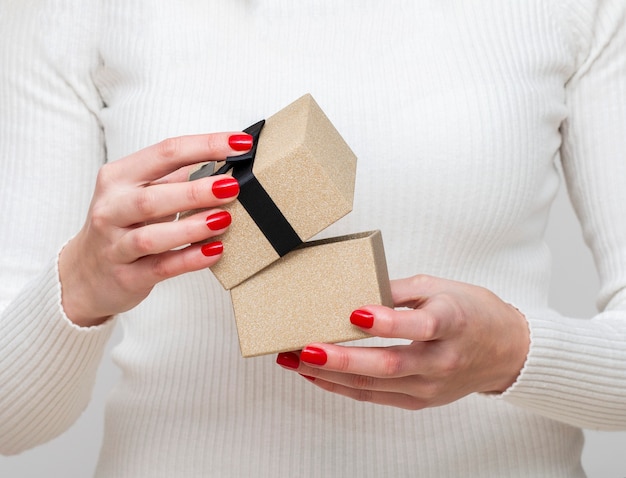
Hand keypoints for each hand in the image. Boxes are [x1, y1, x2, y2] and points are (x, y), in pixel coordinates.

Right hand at [59, 132, 252, 326]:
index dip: (206, 145)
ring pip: (151, 236)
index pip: (165, 153)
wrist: (84, 275)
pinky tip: (214, 251)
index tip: (240, 144)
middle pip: (153, 196)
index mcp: (118, 178)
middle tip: (232, 187)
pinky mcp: (126, 276)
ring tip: (224, 219)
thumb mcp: (139, 193)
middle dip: (196, 191)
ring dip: (191, 226)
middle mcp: (111, 209)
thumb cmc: (121, 226)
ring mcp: (115, 246)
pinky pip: (160, 268)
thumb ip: (176, 178)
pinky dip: (189, 259)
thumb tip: (224, 160)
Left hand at [276, 274, 529, 409]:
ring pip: (375, 385)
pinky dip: (343, 387)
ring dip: (331, 375)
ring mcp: (431, 386)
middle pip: (388, 364)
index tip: (354, 311)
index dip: (386, 321)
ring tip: (295, 361)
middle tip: (304, 348)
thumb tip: (356, 288)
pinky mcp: (420, 400)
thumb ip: (399, 290)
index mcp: (452, 323)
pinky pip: (376, 396)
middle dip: (341, 358)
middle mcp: (442, 360)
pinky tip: (317, 375)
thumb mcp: (441, 287)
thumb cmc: (472, 312)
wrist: (506, 352)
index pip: (418, 325)